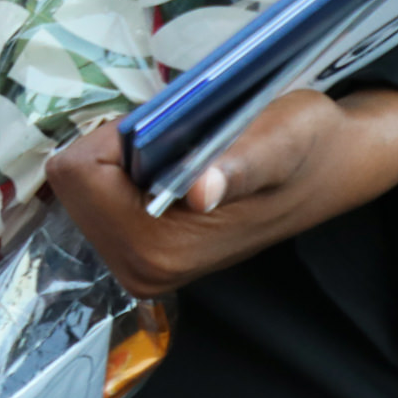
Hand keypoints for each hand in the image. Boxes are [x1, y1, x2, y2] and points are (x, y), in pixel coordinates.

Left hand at [44, 87, 397, 299]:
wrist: (327, 170)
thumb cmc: (303, 145)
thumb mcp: (277, 140)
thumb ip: (237, 166)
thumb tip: (201, 192)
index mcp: (160, 247)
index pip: (78, 173)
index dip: (117, 134)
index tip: (168, 128)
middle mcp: (140, 269)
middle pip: (71, 182)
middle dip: (113, 147)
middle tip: (177, 140)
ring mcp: (137, 266)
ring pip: (80, 187)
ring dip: (119, 158)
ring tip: (180, 154)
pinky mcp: (140, 255)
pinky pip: (95, 197)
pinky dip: (123, 172)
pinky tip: (171, 171)